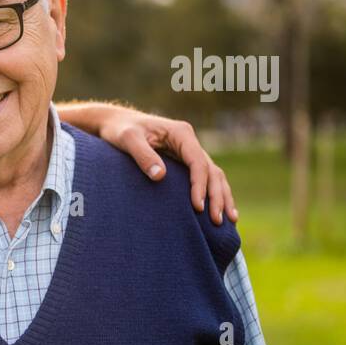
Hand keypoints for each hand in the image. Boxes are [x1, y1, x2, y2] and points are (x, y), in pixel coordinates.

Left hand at [95, 108, 236, 224]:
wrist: (116, 123)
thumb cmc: (120, 130)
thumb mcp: (127, 140)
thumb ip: (143, 156)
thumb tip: (160, 176)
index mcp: (181, 134)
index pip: (198, 162)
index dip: (199, 186)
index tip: (198, 207)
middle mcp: (189, 141)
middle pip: (211, 171)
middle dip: (216, 196)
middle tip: (216, 221)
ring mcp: (189, 151)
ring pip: (214, 175)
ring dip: (222, 196)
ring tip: (229, 220)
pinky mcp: (185, 160)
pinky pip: (205, 177)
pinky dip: (215, 193)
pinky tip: (221, 210)